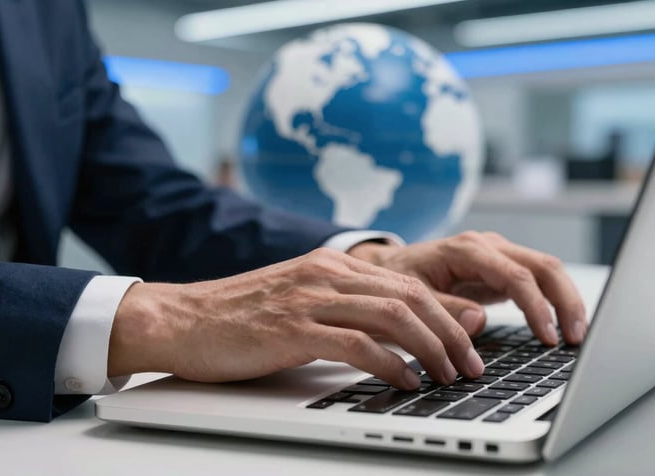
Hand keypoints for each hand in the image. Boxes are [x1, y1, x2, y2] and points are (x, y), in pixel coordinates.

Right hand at [108, 248, 484, 389]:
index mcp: (334, 265)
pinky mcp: (293, 328)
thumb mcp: (304, 302)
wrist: (182, 318)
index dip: (448, 313)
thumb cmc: (242, 317)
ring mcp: (310, 298)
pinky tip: (406, 382)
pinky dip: (392, 365)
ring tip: (449, 376)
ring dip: (431, 349)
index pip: (409, 282)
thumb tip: (402, 330)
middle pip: (412, 296)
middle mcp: (328, 273)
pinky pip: (358, 344)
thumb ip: (350, 308)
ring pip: (394, 316)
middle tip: (472, 365)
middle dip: (451, 333)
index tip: (471, 341)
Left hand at [348, 232, 586, 345]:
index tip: (547, 338)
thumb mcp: (410, 296)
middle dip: (566, 302)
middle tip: (578, 338)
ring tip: (577, 336)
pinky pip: (537, 281)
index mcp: (467, 249)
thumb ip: (443, 308)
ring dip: (566, 301)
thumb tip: (479, 320)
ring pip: (547, 270)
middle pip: (544, 266)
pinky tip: (562, 327)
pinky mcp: (502, 268)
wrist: (386, 268)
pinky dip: (554, 302)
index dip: (536, 307)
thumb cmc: (395, 281)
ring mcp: (498, 255)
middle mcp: (488, 246)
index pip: (516, 275)